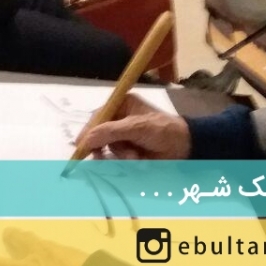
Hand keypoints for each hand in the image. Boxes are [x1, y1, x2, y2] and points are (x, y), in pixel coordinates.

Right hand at [76, 92, 190, 159]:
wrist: (185, 147)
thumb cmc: (163, 130)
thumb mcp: (136, 127)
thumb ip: (110, 132)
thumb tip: (85, 140)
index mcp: (122, 104)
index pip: (97, 117)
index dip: (88, 131)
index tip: (80, 146)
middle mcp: (120, 118)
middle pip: (99, 133)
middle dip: (103, 146)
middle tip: (101, 157)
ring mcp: (124, 135)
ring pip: (108, 148)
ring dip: (119, 155)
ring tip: (134, 157)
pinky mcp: (129, 150)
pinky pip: (117, 158)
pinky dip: (124, 161)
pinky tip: (136, 160)